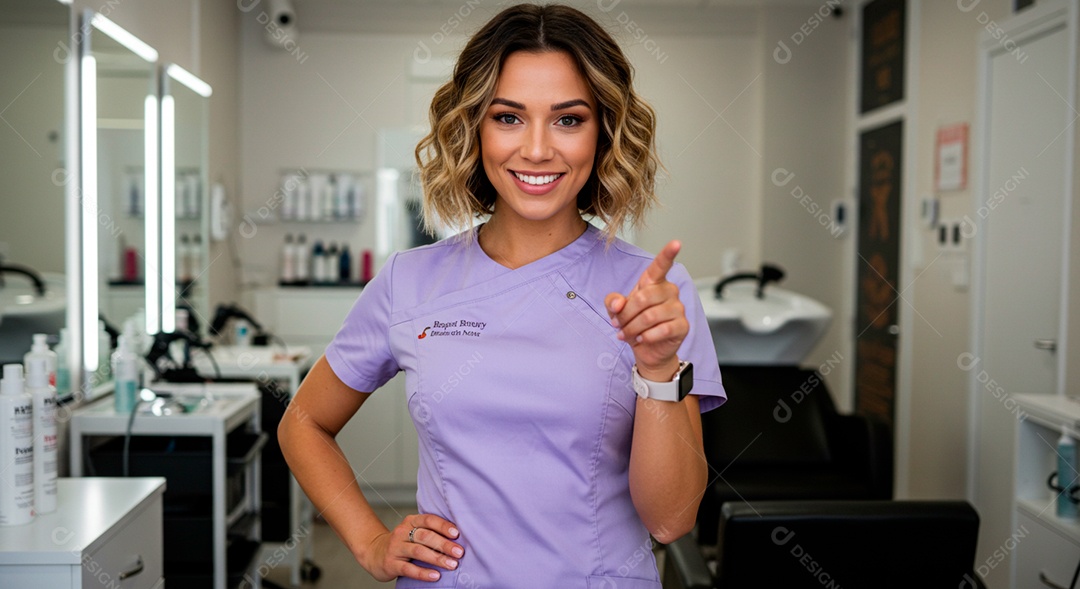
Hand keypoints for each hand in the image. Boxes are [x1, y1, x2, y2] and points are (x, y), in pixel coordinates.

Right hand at [360, 513, 464, 581]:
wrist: (375, 553)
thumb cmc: (403, 542)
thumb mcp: (414, 531)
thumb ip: (431, 531)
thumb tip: (458, 538)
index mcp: (410, 521)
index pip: (428, 520)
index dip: (443, 526)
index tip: (457, 533)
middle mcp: (402, 532)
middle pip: (425, 536)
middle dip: (444, 544)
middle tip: (459, 552)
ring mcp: (395, 548)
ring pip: (418, 551)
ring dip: (437, 558)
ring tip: (452, 564)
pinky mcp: (391, 564)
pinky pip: (409, 569)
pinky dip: (423, 573)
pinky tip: (435, 576)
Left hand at [604, 240, 687, 378]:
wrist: (647, 349)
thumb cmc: (635, 324)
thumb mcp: (617, 311)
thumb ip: (612, 302)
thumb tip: (617, 303)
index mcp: (654, 283)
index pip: (661, 266)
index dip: (668, 254)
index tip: (676, 243)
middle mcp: (669, 292)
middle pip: (644, 297)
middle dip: (626, 314)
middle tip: (618, 325)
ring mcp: (678, 308)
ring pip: (650, 316)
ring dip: (633, 328)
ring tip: (626, 334)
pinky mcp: (682, 326)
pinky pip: (662, 329)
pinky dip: (646, 337)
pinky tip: (641, 339)